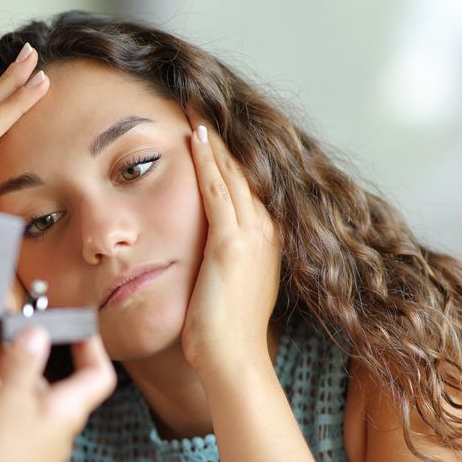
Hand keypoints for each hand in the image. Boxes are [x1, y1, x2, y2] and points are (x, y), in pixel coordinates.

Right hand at [0, 328, 115, 461]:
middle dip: (4, 359)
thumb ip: (23, 365)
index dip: (89, 349)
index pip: (95, 375)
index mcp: (65, 411)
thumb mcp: (13, 399)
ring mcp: (17, 446)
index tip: (72, 328)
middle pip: (32, 385)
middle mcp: (45, 428)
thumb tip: (37, 336)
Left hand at [181, 118, 281, 379]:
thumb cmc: (223, 331)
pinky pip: (218, 190)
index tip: (209, 127)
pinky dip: (207, 160)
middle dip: (220, 136)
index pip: (246, 184)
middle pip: (242, 169)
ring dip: (212, 138)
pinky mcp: (232, 243)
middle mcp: (266, 230)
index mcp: (267, 239)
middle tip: (201, 102)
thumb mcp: (228, 284)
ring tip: (195, 107)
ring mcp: (253, 235)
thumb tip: (204, 251)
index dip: (227, 154)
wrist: (231, 358)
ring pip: (231, 172)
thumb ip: (221, 259)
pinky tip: (194, 137)